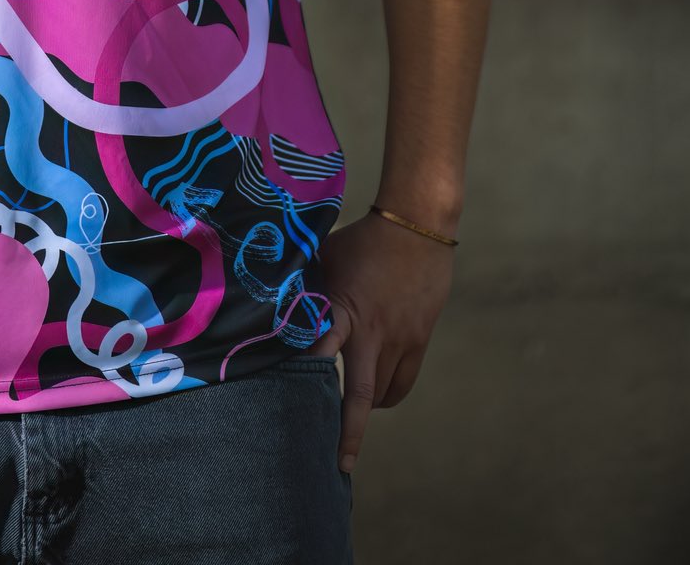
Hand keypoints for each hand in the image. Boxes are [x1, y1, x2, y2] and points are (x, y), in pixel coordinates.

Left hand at [312, 210, 454, 475]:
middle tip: (340, 463)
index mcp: (341, 309)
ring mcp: (399, 339)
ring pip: (384, 394)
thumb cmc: (362, 239)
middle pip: (361, 396)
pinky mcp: (419, 340)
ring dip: (368, 408)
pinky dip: (389, 393)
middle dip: (349, 432)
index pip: (320, 352)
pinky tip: (377, 391)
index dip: (306, 380)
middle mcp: (371, 332)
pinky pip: (404, 382)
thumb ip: (304, 286)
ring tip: (351, 411)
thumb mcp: (325, 259)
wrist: (417, 225)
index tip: (291, 411)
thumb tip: (271, 299)